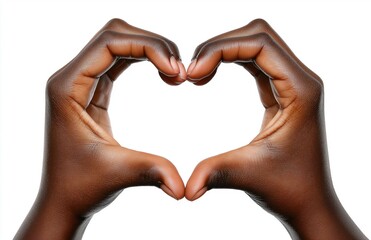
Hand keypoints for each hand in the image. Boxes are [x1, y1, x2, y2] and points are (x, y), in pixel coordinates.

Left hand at [15, 18, 184, 239]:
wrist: (64, 197)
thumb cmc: (80, 186)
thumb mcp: (118, 174)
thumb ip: (153, 172)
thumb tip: (183, 189)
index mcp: (68, 88)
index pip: (109, 43)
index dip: (147, 46)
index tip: (175, 70)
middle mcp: (71, 78)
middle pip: (114, 34)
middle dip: (152, 43)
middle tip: (180, 70)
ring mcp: (82, 82)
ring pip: (118, 43)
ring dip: (150, 49)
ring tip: (175, 72)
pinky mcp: (94, 90)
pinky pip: (119, 59)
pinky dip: (143, 58)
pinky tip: (163, 71)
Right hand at [185, 19, 366, 239]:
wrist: (308, 200)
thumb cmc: (289, 188)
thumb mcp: (249, 176)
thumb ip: (216, 174)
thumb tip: (185, 189)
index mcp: (300, 91)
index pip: (261, 44)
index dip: (222, 48)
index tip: (194, 72)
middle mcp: (300, 80)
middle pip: (258, 35)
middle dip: (220, 44)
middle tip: (193, 70)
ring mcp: (291, 84)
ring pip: (256, 44)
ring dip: (223, 50)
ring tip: (197, 72)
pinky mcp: (280, 91)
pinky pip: (255, 61)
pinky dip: (229, 60)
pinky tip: (209, 74)